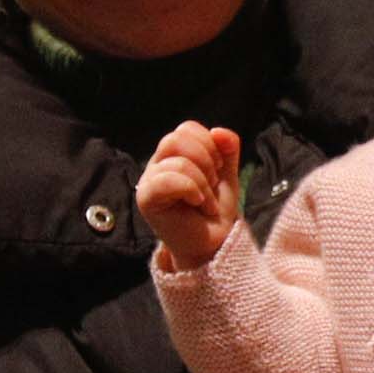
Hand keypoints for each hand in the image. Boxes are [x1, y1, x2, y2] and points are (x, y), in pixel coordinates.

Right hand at [135, 122, 241, 266]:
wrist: (212, 243)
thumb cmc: (214, 209)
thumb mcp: (226, 174)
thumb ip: (227, 149)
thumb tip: (219, 131)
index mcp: (174, 155)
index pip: (186, 129)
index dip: (209, 144)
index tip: (219, 169)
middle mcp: (157, 165)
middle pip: (176, 138)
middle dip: (205, 160)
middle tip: (213, 183)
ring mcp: (149, 182)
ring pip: (175, 160)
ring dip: (201, 181)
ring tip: (206, 201)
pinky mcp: (146, 200)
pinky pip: (166, 180)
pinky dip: (191, 189)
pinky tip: (198, 203)